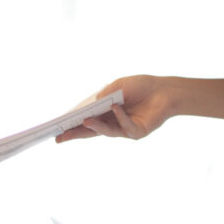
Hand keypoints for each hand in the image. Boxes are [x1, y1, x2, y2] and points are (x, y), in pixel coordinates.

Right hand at [55, 75, 177, 142]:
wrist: (165, 90)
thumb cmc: (141, 86)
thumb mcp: (119, 85)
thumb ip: (105, 94)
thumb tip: (91, 104)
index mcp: (105, 113)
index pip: (86, 121)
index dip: (72, 126)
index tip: (57, 130)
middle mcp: (112, 123)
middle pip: (91, 131)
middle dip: (75, 134)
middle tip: (60, 138)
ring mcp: (124, 129)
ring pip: (106, 131)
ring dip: (95, 126)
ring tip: (84, 120)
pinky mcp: (137, 132)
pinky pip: (125, 126)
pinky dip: (120, 116)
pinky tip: (115, 107)